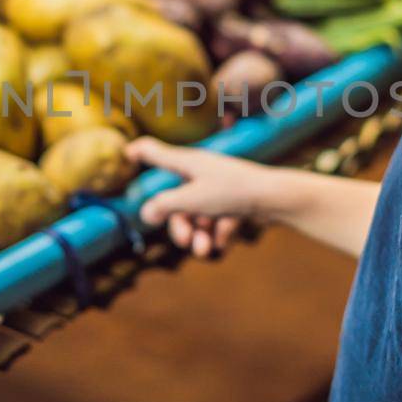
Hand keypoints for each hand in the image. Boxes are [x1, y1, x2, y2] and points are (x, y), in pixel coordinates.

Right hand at [126, 137, 281, 258]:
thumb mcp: (192, 200)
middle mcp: (201, 171)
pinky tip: (225, 240)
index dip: (138, 153)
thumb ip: (165, 205)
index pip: (155, 152)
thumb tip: (145, 213)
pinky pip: (218, 219)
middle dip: (179, 225)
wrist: (277, 197)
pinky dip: (219, 232)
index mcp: (187, 162)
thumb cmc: (232, 191)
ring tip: (204, 249)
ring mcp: (219, 186)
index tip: (125, 154)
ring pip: (198, 214)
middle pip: (177, 200)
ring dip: (199, 235)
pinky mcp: (235, 200)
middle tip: (185, 242)